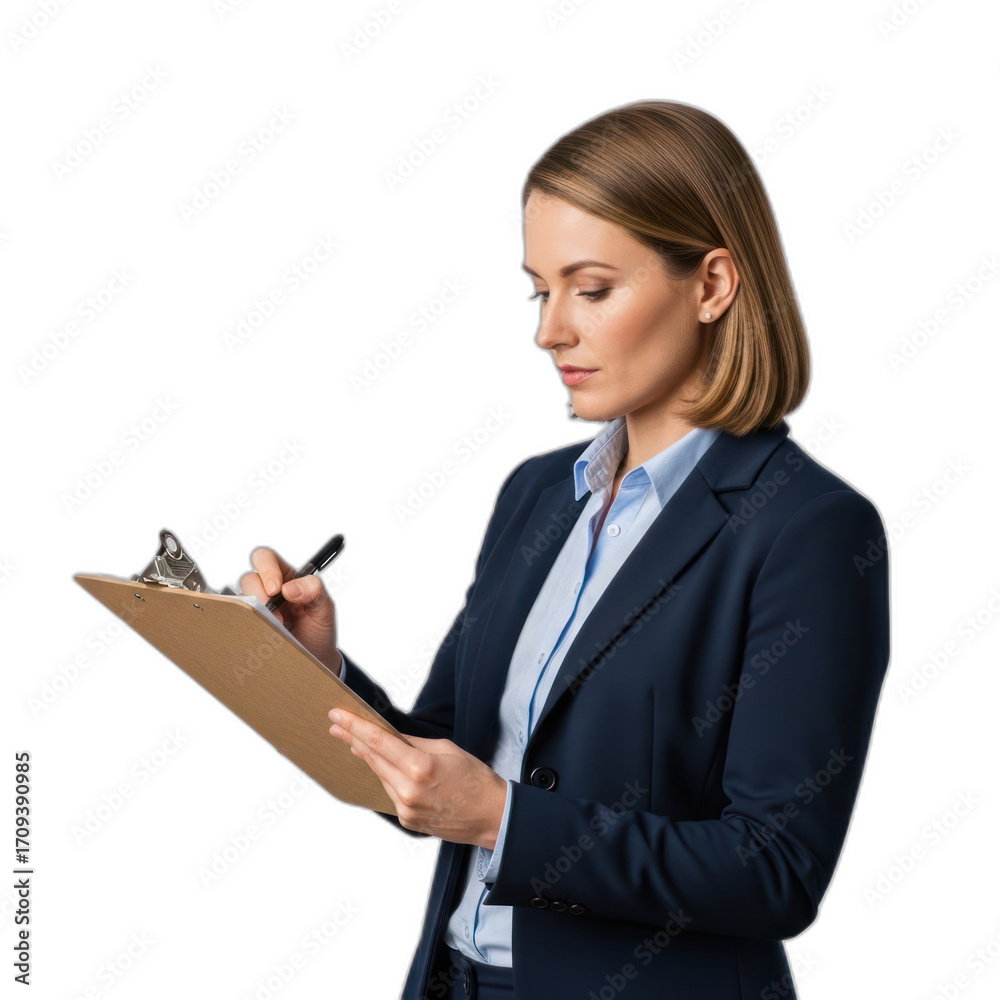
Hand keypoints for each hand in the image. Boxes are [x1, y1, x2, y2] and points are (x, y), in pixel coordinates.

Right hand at [240, 546, 340, 674]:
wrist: (314, 659)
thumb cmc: (318, 629)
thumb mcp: (325, 608)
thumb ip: (315, 590)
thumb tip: (291, 587)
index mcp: (286, 577)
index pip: (267, 559)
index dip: (267, 568)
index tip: (276, 588)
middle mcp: (267, 590)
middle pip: (249, 578)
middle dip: (258, 593)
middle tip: (272, 611)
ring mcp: (256, 608)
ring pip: (241, 599)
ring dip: (255, 612)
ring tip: (274, 627)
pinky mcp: (248, 626)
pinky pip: (237, 620)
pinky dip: (246, 625)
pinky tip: (261, 634)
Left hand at [328, 708, 506, 848]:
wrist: (491, 816)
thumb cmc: (475, 779)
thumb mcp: (446, 749)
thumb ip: (413, 743)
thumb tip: (389, 737)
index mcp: (420, 767)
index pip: (378, 742)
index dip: (355, 727)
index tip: (338, 716)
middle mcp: (408, 790)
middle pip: (372, 759)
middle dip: (352, 739)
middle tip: (336, 725)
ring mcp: (405, 808)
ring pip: (380, 776)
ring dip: (368, 758)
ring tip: (355, 742)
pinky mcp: (407, 820)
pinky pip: (390, 792)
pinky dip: (386, 777)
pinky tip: (384, 767)